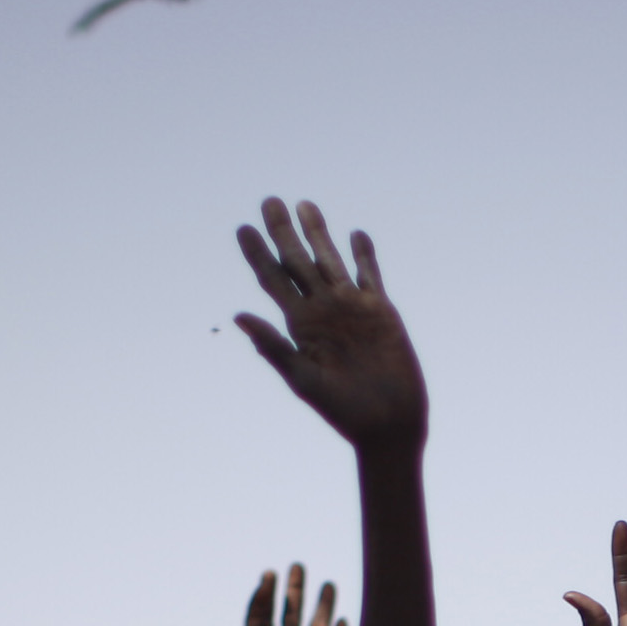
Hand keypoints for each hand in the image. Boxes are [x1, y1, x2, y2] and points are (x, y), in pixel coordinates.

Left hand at [233, 197, 425, 452]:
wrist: (387, 424)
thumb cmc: (343, 411)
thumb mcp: (303, 379)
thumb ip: (273, 346)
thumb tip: (239, 315)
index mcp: (299, 325)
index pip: (272, 280)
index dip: (257, 254)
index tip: (243, 228)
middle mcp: (321, 310)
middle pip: (298, 261)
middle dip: (283, 232)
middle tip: (269, 201)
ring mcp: (351, 308)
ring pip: (330, 261)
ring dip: (318, 233)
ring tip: (304, 205)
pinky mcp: (380, 311)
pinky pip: (370, 275)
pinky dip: (364, 254)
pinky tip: (355, 234)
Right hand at [240, 563, 351, 625]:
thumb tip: (343, 621)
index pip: (320, 620)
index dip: (325, 602)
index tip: (330, 585)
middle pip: (294, 609)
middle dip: (297, 589)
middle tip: (299, 566)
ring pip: (272, 609)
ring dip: (275, 590)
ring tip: (277, 571)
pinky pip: (255, 615)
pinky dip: (260, 598)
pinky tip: (267, 582)